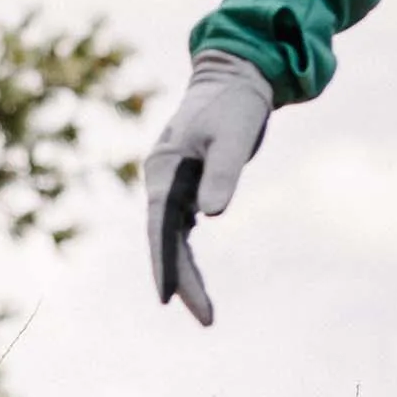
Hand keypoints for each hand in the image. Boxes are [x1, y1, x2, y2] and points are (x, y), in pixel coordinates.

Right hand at [143, 52, 274, 322]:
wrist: (236, 77)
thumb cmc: (235, 104)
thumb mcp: (234, 137)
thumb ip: (223, 173)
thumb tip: (210, 216)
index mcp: (164, 169)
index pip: (160, 226)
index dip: (163, 263)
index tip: (168, 299)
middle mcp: (161, 179)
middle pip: (164, 239)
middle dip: (181, 280)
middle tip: (206, 319)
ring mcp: (170, 183)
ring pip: (171, 238)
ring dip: (184, 273)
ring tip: (203, 312)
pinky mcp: (185, 183)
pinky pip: (180, 228)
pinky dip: (185, 253)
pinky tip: (193, 280)